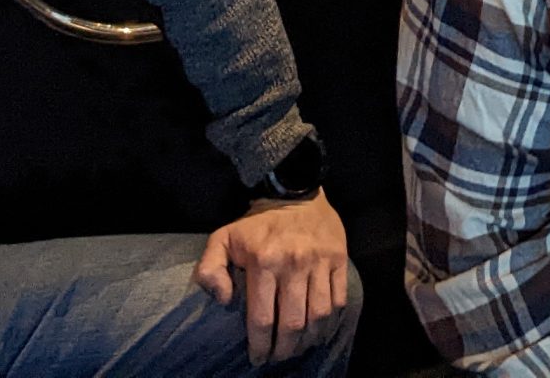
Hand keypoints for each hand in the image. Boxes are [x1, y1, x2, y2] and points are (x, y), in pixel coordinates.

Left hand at [194, 191, 349, 366]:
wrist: (295, 191)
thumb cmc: (256, 224)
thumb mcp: (222, 239)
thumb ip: (210, 269)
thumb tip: (223, 300)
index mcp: (263, 263)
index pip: (263, 319)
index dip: (260, 346)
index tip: (257, 358)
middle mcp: (293, 264)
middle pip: (293, 323)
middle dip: (284, 349)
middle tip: (278, 358)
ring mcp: (319, 262)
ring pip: (318, 316)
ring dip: (308, 340)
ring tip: (298, 348)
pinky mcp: (339, 259)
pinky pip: (338, 299)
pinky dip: (330, 321)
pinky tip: (319, 330)